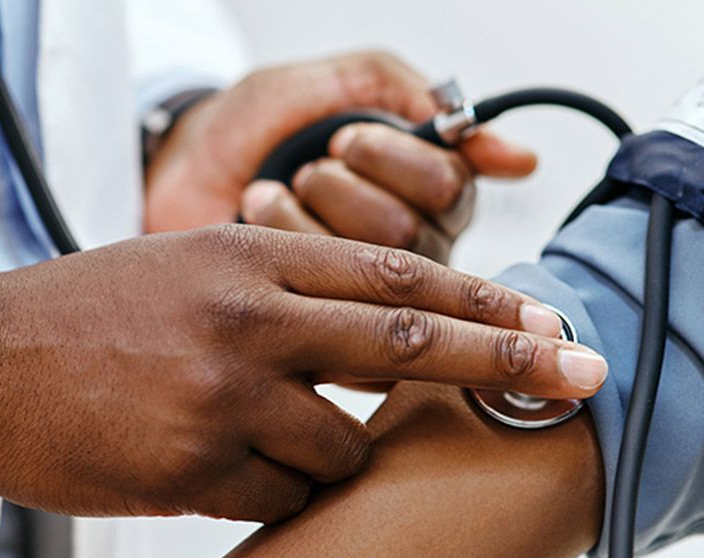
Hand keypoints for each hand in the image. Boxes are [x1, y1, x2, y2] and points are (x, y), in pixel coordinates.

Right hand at [0, 226, 604, 522]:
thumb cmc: (80, 313)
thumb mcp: (185, 265)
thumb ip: (275, 288)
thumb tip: (370, 330)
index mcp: (248, 255)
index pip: (393, 274)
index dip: (481, 299)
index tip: (544, 318)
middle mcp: (248, 318)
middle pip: (411, 343)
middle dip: (508, 359)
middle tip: (580, 372)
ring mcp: (225, 395)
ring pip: (341, 447)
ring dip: (329, 455)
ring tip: (257, 439)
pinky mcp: (195, 468)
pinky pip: (281, 496)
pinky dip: (272, 490)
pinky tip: (214, 468)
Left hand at [144, 51, 536, 262]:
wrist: (182, 161)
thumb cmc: (260, 123)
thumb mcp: (337, 84)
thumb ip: (421, 107)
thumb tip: (520, 162)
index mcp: (428, 190)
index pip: (450, 186)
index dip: (392, 159)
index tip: (343, 137)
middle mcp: (410, 247)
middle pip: (408, 233)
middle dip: (340, 187)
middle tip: (308, 167)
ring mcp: (364, 294)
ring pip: (365, 271)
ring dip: (308, 210)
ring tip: (276, 188)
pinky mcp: (320, 327)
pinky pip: (322, 301)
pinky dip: (280, 235)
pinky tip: (258, 213)